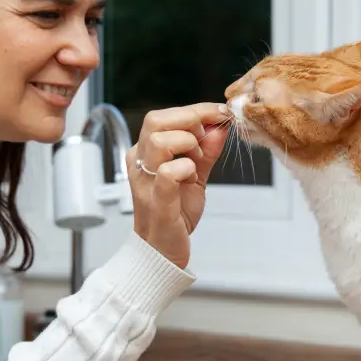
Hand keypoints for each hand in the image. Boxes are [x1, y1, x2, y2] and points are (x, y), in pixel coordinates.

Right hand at [125, 102, 230, 269]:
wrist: (162, 250)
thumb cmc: (174, 213)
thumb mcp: (194, 175)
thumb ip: (206, 151)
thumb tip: (219, 127)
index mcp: (145, 152)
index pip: (163, 116)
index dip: (196, 110)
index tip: (220, 112)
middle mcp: (140, 163)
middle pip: (156, 121)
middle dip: (191, 121)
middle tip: (206, 138)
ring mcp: (145, 181)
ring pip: (160, 141)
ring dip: (188, 144)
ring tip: (197, 161)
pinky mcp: (156, 200)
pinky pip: (168, 173)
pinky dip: (186, 168)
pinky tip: (191, 177)